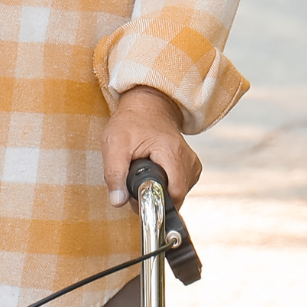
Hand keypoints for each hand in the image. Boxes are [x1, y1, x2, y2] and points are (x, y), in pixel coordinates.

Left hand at [101, 86, 200, 207]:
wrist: (147, 105)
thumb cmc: (130, 122)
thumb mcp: (114, 146)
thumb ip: (114, 174)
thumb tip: (118, 201)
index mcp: (172, 153)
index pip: (172, 195)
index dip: (152, 201)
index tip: (136, 195)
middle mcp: (188, 159)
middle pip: (176, 196)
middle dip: (154, 196)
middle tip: (135, 182)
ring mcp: (192, 162)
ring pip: (179, 193)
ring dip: (160, 190)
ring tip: (145, 172)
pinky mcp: (191, 165)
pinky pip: (182, 186)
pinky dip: (167, 184)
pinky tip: (156, 172)